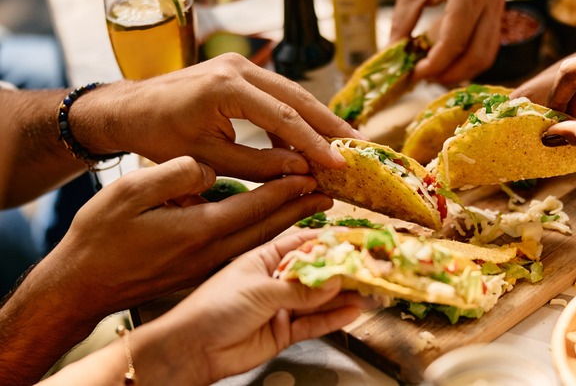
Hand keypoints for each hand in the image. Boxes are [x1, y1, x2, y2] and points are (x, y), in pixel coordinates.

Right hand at [48, 156, 332, 316]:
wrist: (82, 285)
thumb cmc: (99, 238)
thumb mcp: (128, 194)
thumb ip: (173, 175)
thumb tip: (206, 167)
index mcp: (200, 228)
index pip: (257, 204)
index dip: (287, 185)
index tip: (313, 170)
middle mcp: (213, 250)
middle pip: (270, 225)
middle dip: (302, 205)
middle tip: (329, 189)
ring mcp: (210, 264)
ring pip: (262, 239)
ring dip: (292, 221)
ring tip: (316, 205)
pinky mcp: (203, 270)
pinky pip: (248, 248)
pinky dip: (270, 233)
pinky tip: (278, 225)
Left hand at [79, 53, 361, 182]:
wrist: (130, 109)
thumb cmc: (160, 137)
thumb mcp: (208, 159)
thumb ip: (258, 164)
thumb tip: (303, 171)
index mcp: (225, 88)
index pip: (283, 117)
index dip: (316, 143)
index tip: (341, 164)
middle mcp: (238, 67)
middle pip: (297, 97)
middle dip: (330, 125)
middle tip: (360, 147)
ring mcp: (240, 65)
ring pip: (291, 94)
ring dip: (317, 121)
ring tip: (344, 145)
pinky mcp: (240, 71)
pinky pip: (277, 95)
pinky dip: (295, 117)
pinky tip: (311, 139)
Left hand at [138, 230, 368, 383]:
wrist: (191, 350)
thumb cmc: (212, 308)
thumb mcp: (259, 290)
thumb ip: (300, 289)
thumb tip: (335, 280)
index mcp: (264, 258)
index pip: (303, 243)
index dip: (329, 240)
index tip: (355, 238)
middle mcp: (275, 280)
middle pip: (317, 271)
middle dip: (343, 270)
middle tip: (371, 267)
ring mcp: (281, 306)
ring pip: (320, 299)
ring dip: (345, 295)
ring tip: (370, 291)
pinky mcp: (284, 331)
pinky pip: (314, 323)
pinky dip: (334, 318)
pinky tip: (353, 311)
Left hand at [390, 0, 503, 84]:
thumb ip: (402, 23)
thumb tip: (392, 55)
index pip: (453, 44)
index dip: (434, 65)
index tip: (414, 74)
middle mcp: (490, 3)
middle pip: (477, 57)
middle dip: (450, 74)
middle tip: (425, 79)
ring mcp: (498, 6)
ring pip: (488, 54)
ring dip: (463, 70)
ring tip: (436, 72)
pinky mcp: (498, 8)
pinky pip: (489, 43)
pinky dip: (470, 57)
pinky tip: (449, 57)